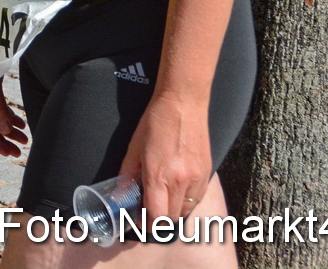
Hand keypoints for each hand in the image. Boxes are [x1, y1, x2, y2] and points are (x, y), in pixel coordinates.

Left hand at [118, 91, 213, 218]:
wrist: (183, 104)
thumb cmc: (155, 123)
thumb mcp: (134, 148)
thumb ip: (127, 176)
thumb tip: (119, 196)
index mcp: (159, 176)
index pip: (156, 216)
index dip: (145, 224)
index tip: (138, 221)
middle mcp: (181, 182)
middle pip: (171, 218)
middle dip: (158, 220)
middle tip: (147, 212)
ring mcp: (197, 179)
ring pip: (185, 211)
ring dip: (172, 212)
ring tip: (161, 200)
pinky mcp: (207, 173)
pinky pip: (197, 199)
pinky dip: (186, 201)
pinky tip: (176, 190)